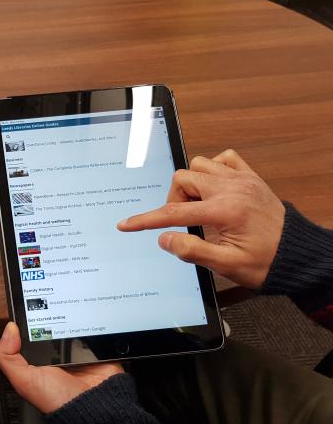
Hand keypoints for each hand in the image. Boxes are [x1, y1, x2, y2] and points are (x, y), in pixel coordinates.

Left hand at [0, 322, 122, 413]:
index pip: (31, 334)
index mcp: (40, 361)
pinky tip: (90, 325)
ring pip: (75, 325)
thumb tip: (8, 329)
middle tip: (52, 311)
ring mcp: (80, 353)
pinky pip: (96, 331)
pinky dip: (94, 325)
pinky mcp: (99, 351)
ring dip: (74, 319)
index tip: (29, 308)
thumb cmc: (60, 401)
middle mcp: (59, 356)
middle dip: (52, 316)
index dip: (28, 321)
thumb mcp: (24, 380)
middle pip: (53, 327)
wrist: (94, 410)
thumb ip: (8, 358)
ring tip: (72, 316)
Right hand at [117, 149, 284, 288]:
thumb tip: (165, 239)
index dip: (145, 220)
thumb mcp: (227, 265)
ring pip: (199, 164)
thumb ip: (192, 250)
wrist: (297, 254)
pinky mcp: (250, 177)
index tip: (126, 225)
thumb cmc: (266, 262)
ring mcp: (241, 179)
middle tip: (183, 220)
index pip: (173, 212)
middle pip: (183, 179)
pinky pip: (224, 158)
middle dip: (174, 198)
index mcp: (224, 211)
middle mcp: (231, 189)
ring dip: (191, 183)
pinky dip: (212, 169)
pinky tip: (213, 188)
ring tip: (198, 205)